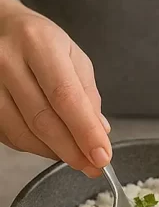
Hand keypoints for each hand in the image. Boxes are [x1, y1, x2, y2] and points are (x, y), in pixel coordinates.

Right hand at [0, 0, 110, 174]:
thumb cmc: (39, 40)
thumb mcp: (71, 54)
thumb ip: (86, 92)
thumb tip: (99, 130)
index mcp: (39, 44)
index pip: (65, 96)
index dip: (84, 130)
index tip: (102, 155)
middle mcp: (8, 61)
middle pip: (43, 119)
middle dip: (72, 149)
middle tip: (93, 166)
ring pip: (23, 133)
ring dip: (53, 152)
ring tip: (76, 157)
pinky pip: (9, 135)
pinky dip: (33, 147)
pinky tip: (50, 145)